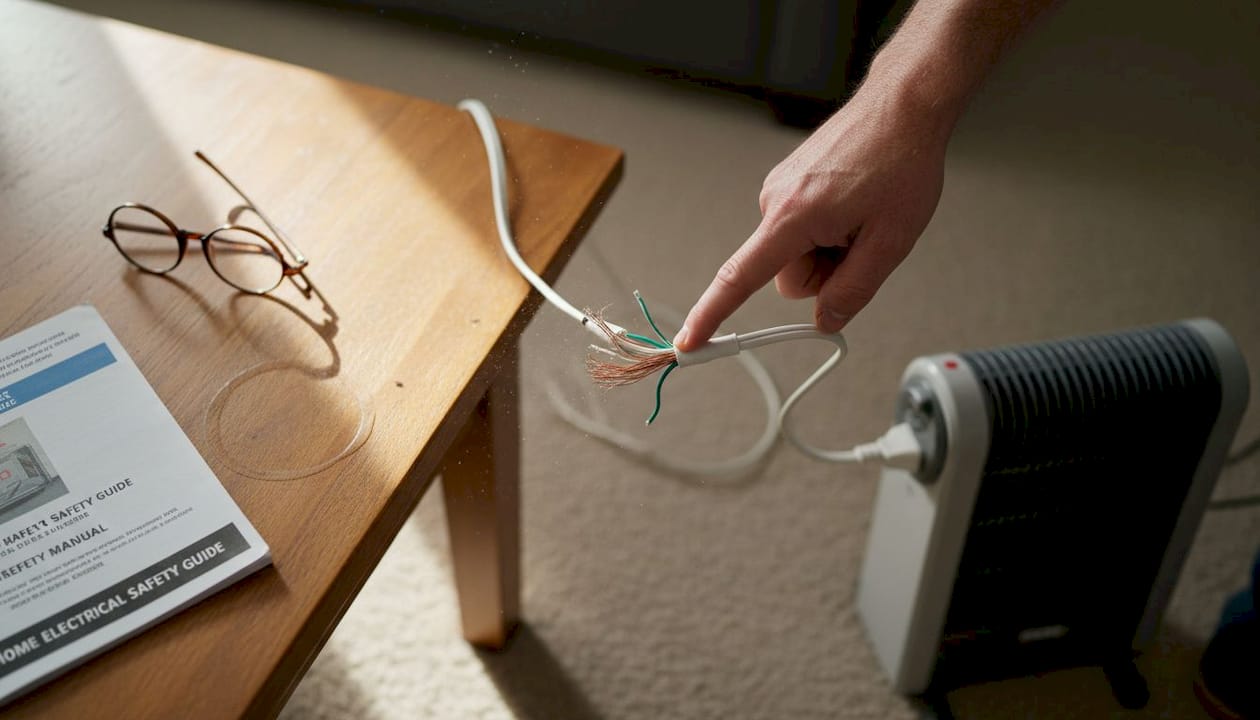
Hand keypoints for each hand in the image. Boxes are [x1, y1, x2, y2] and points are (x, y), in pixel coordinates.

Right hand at [674, 87, 949, 350]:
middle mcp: (774, 200)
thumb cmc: (901, 161)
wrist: (902, 106)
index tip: (688, 342)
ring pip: (796, 253)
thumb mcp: (891, 242)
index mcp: (792, 217)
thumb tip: (824, 321)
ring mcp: (780, 188)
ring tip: (864, 215)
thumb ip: (853, 290)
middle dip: (825, 274)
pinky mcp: (789, 182)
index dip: (711, 316)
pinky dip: (827, 228)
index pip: (739, 278)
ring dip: (829, 249)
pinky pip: (801, 228)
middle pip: (787, 275)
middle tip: (864, 242)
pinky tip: (855, 202)